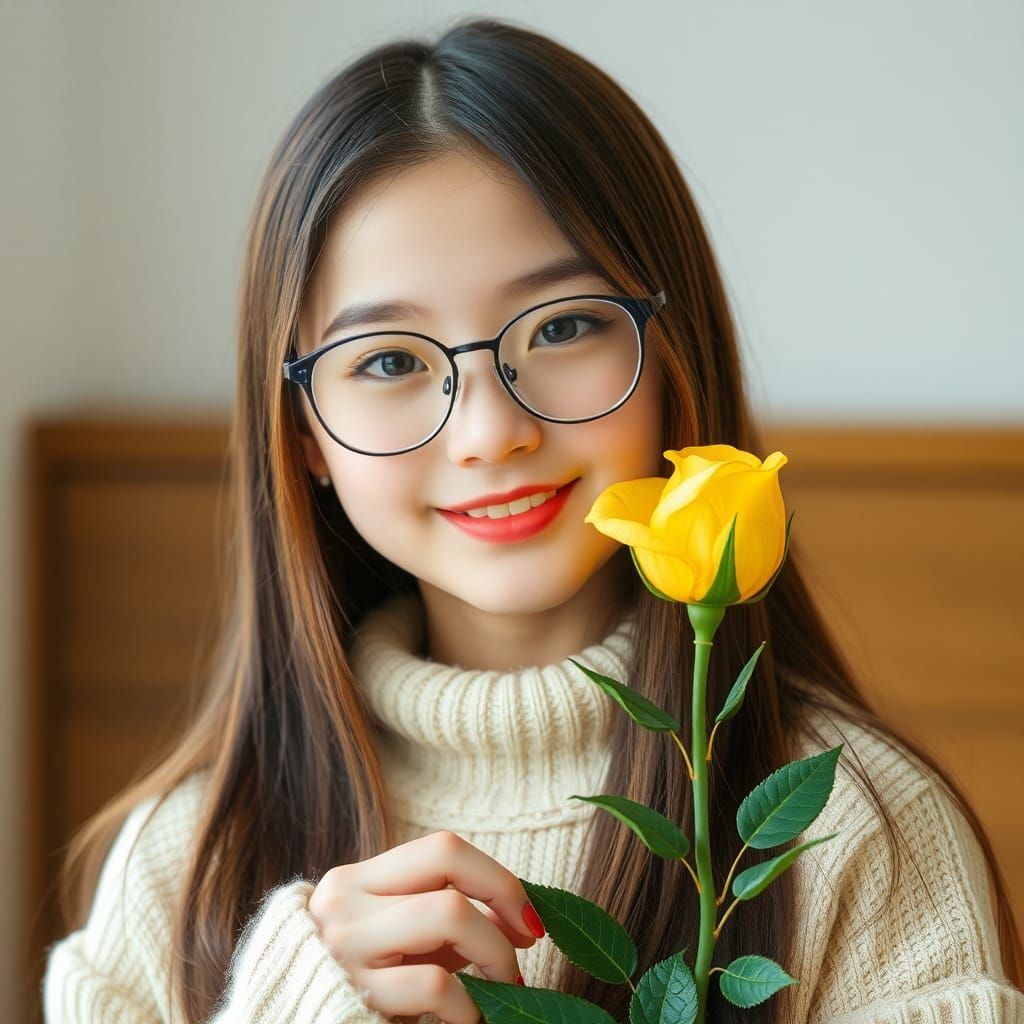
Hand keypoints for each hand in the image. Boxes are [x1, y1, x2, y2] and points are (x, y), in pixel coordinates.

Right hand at [308, 830, 539, 1023]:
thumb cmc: (356, 991)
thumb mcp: (397, 946)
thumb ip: (445, 923)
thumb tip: (518, 918)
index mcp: (357, 880)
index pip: (443, 847)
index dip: (497, 876)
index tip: (528, 917)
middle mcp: (345, 900)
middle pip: (448, 860)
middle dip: (503, 897)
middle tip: (526, 944)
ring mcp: (345, 945)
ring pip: (449, 912)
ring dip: (495, 953)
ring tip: (504, 988)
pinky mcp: (352, 993)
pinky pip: (435, 984)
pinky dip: (470, 1007)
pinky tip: (471, 1020)